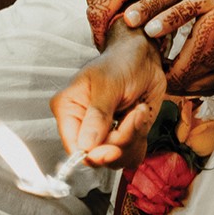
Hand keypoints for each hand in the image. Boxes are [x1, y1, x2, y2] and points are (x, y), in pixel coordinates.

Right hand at [51, 21, 166, 168]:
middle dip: (120, 141)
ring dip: (133, 137)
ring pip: (116, 159)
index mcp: (69, 109)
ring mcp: (104, 134)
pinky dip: (141, 138)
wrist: (144, 56)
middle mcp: (83, 126)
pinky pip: (131, 154)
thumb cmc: (121, 61)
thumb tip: (86, 146)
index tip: (114, 148)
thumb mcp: (108, 82)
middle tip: (135, 115)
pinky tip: (140, 115)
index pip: (73, 148)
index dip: (94, 154)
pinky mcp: (123, 137)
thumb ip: (97, 114)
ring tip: (138, 110)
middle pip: (97, 157)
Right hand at [86, 0, 205, 47]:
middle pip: (93, 4)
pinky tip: (119, 13)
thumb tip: (128, 22)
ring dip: (100, 14)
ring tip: (115, 31)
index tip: (107, 48)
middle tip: (111, 43)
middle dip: (99, 26)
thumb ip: (149, 8)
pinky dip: (104, 2)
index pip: (99, 11)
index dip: (100, 34)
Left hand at [146, 0, 213, 94]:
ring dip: (186, 84)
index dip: (159, 75)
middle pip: (186, 86)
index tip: (149, 63)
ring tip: (173, 73)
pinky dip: (204, 84)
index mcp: (202, 49)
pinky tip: (198, 76)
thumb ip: (174, 15)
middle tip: (157, 67)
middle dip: (169, 81)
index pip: (174, 77)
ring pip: (202, 87)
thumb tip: (147, 29)